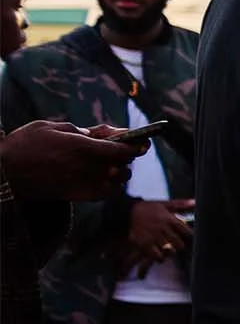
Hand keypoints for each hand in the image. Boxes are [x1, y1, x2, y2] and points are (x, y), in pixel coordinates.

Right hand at [0, 121, 139, 200]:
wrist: (6, 174)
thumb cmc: (25, 145)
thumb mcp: (51, 127)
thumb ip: (80, 131)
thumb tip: (101, 135)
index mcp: (83, 147)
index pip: (122, 149)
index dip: (136, 145)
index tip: (143, 142)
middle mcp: (88, 168)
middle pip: (123, 165)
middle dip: (126, 156)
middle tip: (123, 149)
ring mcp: (84, 184)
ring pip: (118, 180)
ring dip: (120, 171)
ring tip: (113, 163)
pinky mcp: (79, 196)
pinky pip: (107, 193)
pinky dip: (112, 185)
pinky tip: (106, 178)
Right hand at [119, 198, 191, 269]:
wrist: (126, 211)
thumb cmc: (148, 208)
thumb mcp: (164, 204)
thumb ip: (180, 204)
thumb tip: (195, 202)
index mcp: (170, 219)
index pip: (188, 232)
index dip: (189, 237)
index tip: (187, 238)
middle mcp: (163, 228)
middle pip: (180, 244)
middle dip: (180, 246)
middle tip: (176, 246)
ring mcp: (154, 236)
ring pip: (170, 251)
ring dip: (170, 252)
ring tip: (168, 250)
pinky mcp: (144, 243)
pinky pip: (157, 255)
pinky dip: (160, 257)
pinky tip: (159, 255)